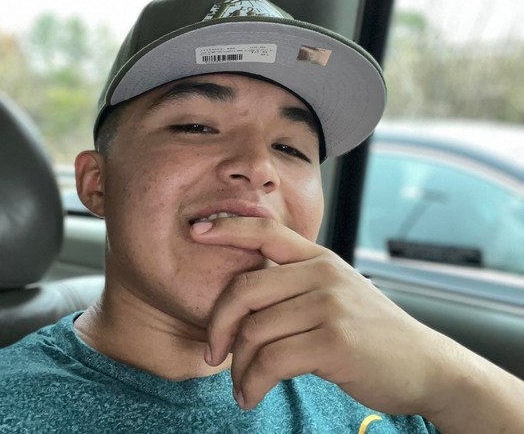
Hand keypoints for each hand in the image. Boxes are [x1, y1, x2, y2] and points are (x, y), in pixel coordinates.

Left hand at [191, 216, 447, 414]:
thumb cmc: (370, 333)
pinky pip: (271, 361)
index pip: (265, 230)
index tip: (197, 231)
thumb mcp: (336, 293)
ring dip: (239, 367)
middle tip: (212, 353)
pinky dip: (252, 383)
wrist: (425, 365)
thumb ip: (297, 285)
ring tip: (242, 386)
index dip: (227, 227)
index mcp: (318, 258)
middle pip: (245, 288)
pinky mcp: (333, 341)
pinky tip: (252, 396)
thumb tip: (244, 298)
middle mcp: (322, 273)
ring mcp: (329, 304)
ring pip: (254, 331)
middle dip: (218, 324)